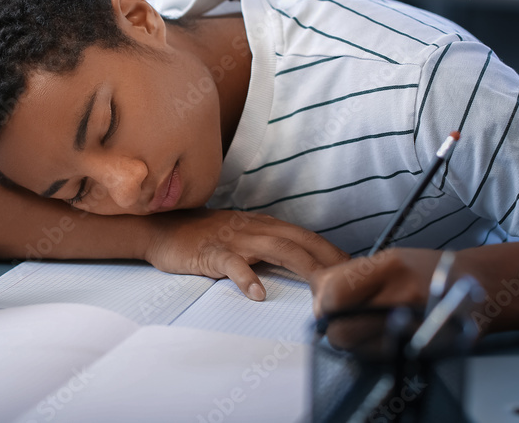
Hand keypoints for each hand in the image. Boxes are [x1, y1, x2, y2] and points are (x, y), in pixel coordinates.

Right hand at [143, 209, 348, 299]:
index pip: (306, 237)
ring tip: (321, 288)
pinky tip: (257, 293)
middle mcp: (254, 227)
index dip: (332, 253)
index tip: (355, 272)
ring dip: (303, 267)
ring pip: (276, 249)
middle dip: (329, 261)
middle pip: (300, 242)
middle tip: (351, 283)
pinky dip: (246, 277)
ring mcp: (233, 238)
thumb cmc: (203, 237)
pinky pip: (232, 263)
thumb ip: (268, 249)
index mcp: (263, 225)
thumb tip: (299, 267)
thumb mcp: (242, 237)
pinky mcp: (211, 252)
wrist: (163, 229)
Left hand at [309, 248, 444, 349]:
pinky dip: (373, 350)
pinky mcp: (426, 353)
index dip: (323, 302)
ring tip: (368, 325)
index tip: (326, 301)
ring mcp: (418, 329)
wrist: (479, 288)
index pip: (334, 294)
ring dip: (354, 341)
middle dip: (334, 327)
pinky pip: (379, 360)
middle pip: (341, 332)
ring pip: (357, 351)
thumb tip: (316, 294)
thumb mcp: (388, 259)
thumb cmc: (428, 271)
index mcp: (392, 267)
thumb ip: (349, 276)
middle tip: (341, 317)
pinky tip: (384, 336)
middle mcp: (406, 298)